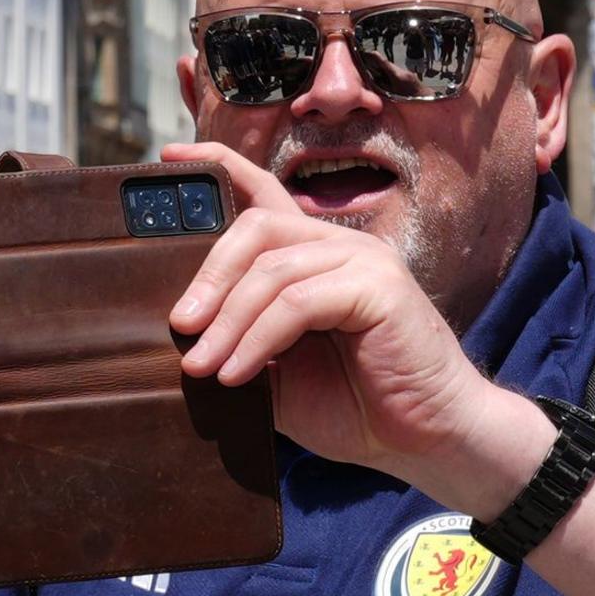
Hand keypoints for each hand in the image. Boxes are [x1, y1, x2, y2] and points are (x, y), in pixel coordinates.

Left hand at [158, 142, 549, 516]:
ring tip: (202, 366)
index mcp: (314, 255)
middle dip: (209, 276)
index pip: (262, 194)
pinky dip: (258, 338)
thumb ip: (238, 342)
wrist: (424, 440)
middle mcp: (339, 246)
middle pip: (256, 226)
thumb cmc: (354, 406)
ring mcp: (363, 261)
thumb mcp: (278, 371)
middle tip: (179, 326)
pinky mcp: (380, 288)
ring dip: (227, 321)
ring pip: (272, 268)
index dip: (218, 166)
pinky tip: (237, 374)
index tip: (170, 155)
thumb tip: (179, 334)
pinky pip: (298, 301)